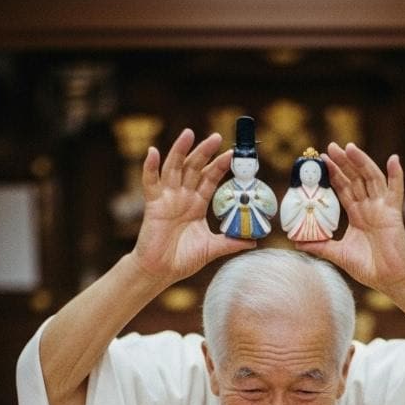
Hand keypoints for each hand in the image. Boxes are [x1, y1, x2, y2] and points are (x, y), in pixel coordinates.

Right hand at [132, 128, 253, 283]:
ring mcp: (167, 198)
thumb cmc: (183, 259)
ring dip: (180, 150)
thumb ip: (231, 242)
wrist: (161, 272)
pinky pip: (150, 182)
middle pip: (194, 168)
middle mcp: (182, 197)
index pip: (210, 179)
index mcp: (197, 204)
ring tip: (189, 133)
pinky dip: (150, 167)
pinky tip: (153, 152)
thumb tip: (254, 241)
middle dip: (205, 152)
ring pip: (174, 168)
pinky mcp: (153, 205)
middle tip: (217, 137)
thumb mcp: (212, 248)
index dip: (220, 165)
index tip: (233, 154)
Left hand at [300, 142, 404, 294]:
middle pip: (355, 178)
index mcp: (356, 214)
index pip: (343, 188)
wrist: (388, 280)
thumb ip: (319, 246)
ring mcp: (381, 208)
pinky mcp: (393, 213)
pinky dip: (396, 175)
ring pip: (371, 179)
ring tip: (350, 148)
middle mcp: (369, 207)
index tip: (321, 161)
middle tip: (331, 147)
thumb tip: (296, 242)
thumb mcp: (337, 254)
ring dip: (362, 162)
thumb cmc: (367, 267)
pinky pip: (396, 191)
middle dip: (343, 163)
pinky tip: (393, 160)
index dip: (333, 174)